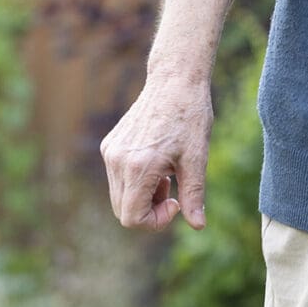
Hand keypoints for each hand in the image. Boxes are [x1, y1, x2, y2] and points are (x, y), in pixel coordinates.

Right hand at [101, 74, 213, 230]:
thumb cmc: (191, 117)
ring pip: (119, 196)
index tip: (175, 203)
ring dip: (143, 195)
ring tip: (167, 174)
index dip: (154, 222)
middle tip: (173, 190)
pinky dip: (135, 181)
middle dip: (149, 210)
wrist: (175, 80)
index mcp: (139, 167)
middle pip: (123, 211)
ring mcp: (110, 152)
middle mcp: (118, 161)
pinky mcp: (109, 145)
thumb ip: (194, 195)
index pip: (131, 219)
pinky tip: (156, 162)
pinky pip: (117, 178)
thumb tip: (198, 226)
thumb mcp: (197, 158)